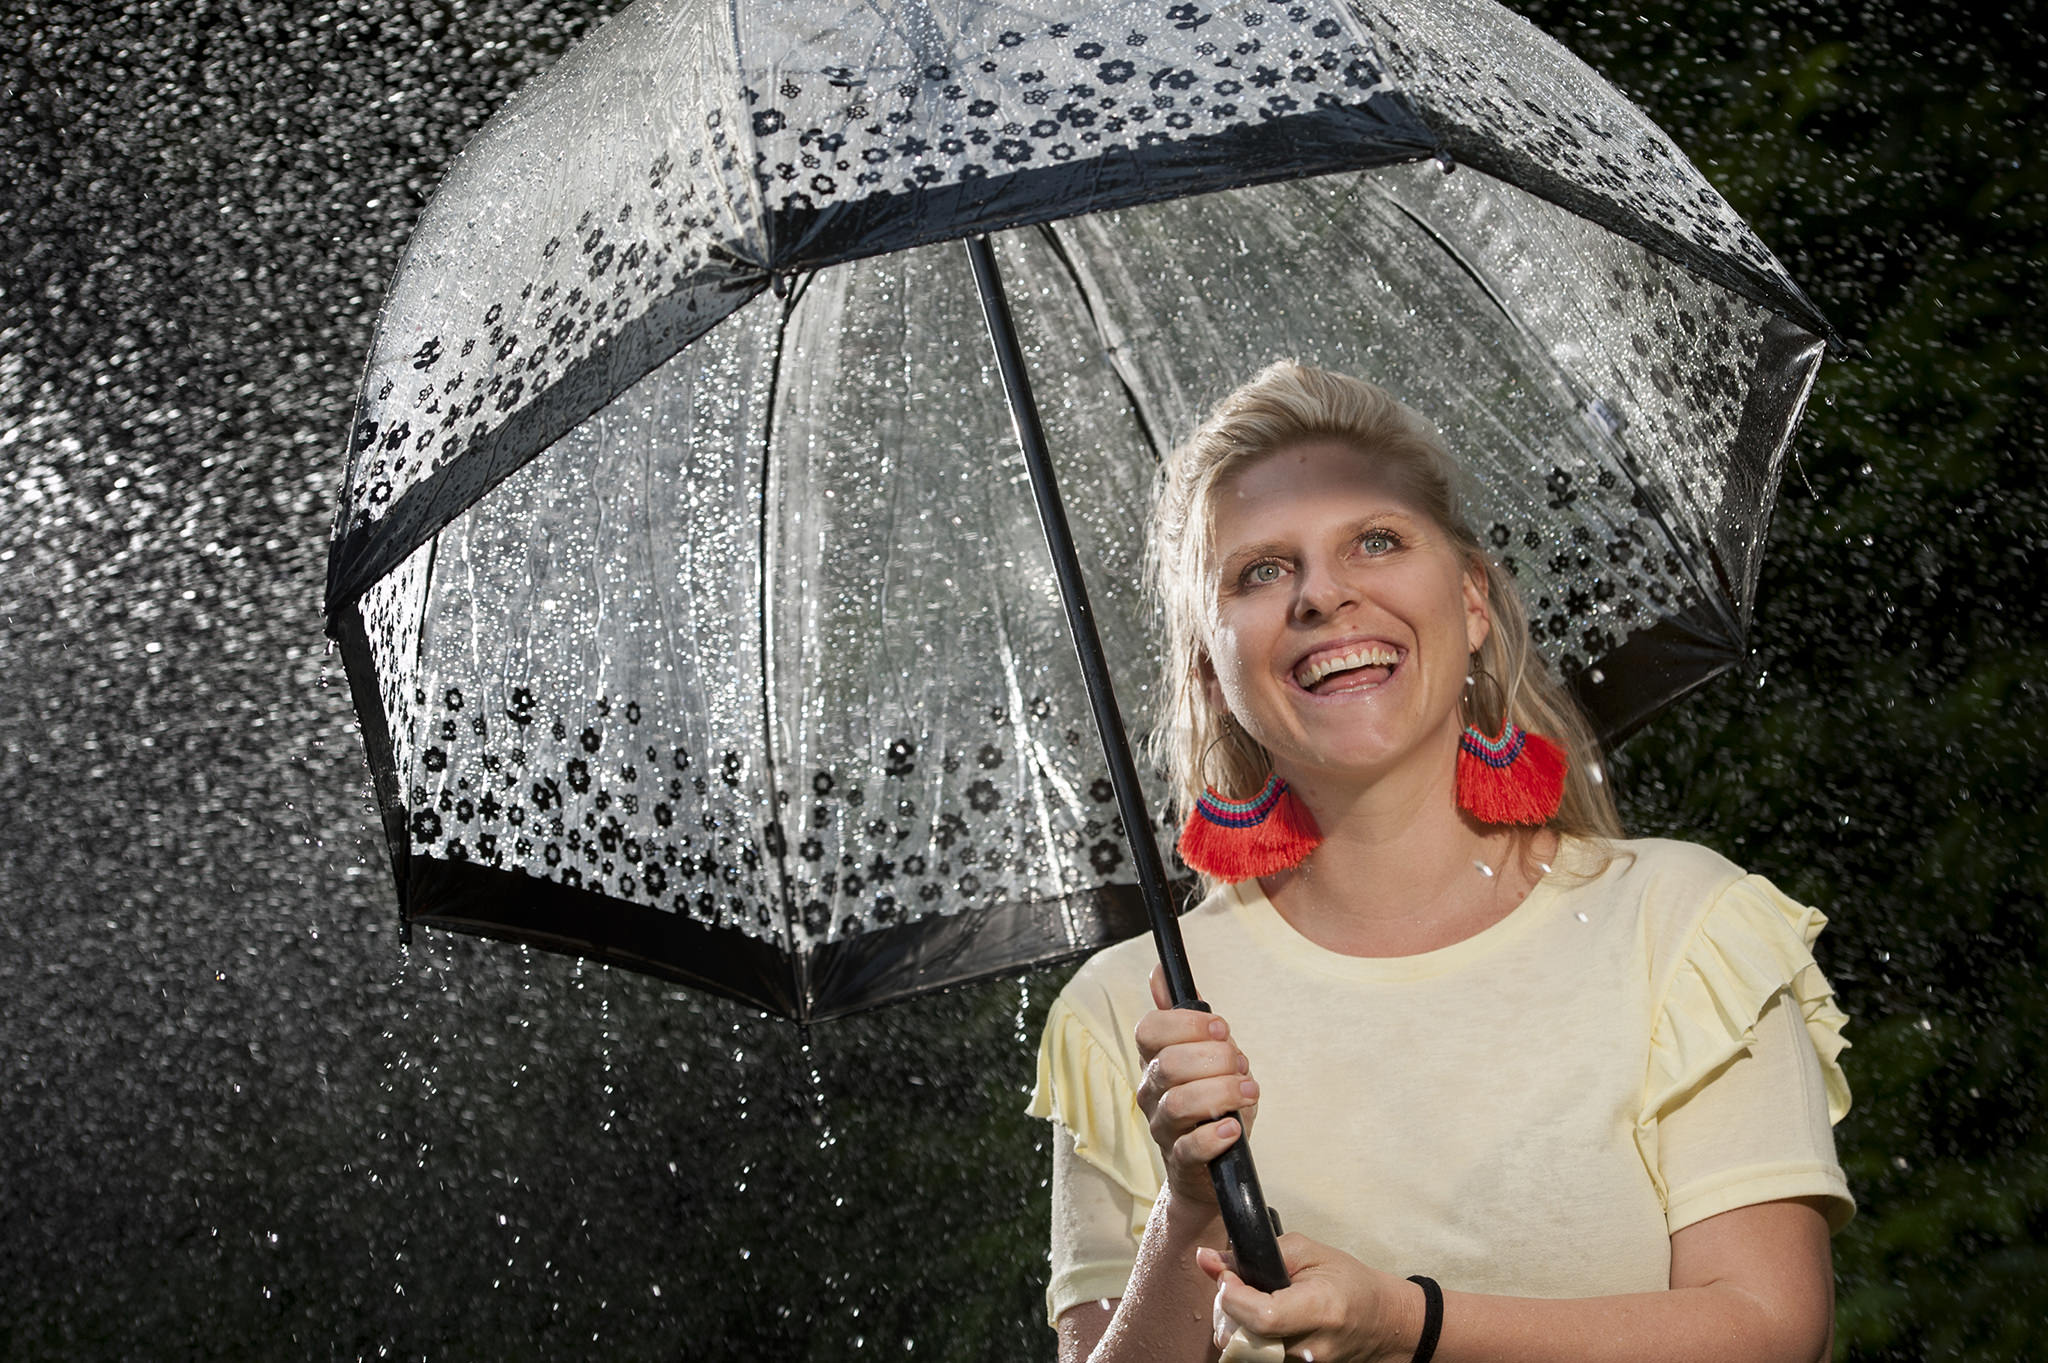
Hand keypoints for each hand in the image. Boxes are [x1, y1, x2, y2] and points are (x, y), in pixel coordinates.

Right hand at [1133, 964, 1259, 1205]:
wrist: (1211, 1172)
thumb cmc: (1212, 1104)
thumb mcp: (1208, 1057)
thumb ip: (1190, 1019)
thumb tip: (1159, 971)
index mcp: (1155, 1060)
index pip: (1149, 1030)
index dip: (1186, 1024)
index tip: (1220, 1028)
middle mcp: (1151, 1091)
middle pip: (1168, 1063)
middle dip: (1213, 1058)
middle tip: (1240, 1065)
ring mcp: (1162, 1127)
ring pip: (1178, 1102)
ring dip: (1220, 1093)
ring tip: (1248, 1092)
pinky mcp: (1180, 1161)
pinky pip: (1190, 1146)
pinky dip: (1215, 1136)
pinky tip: (1234, 1130)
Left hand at [1198, 1235, 1417, 1362]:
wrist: (1382, 1322)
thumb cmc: (1351, 1284)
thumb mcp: (1309, 1252)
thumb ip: (1256, 1254)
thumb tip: (1208, 1260)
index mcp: (1320, 1310)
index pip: (1261, 1317)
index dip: (1233, 1296)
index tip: (1226, 1277)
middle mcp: (1311, 1348)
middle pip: (1244, 1339)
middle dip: (1226, 1311)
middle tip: (1233, 1287)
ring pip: (1243, 1353)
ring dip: (1235, 1326)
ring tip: (1249, 1303)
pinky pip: (1255, 1359)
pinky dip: (1248, 1339)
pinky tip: (1258, 1322)